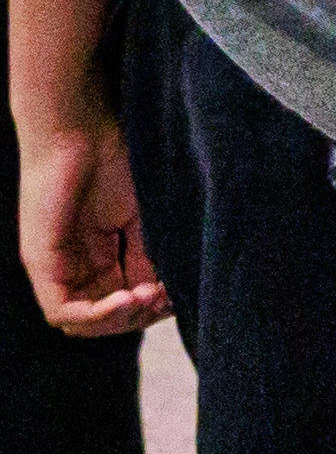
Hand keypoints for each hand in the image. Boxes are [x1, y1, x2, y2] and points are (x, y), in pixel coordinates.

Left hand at [18, 111, 163, 335]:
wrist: (81, 130)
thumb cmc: (114, 161)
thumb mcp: (142, 220)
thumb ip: (150, 257)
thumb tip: (168, 294)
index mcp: (97, 258)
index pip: (121, 304)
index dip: (151, 309)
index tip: (177, 292)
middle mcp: (72, 268)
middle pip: (102, 320)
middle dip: (139, 318)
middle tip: (166, 297)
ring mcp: (53, 267)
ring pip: (80, 323)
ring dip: (119, 321)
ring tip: (147, 298)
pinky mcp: (41, 262)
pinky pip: (62, 310)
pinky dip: (98, 314)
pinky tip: (127, 298)